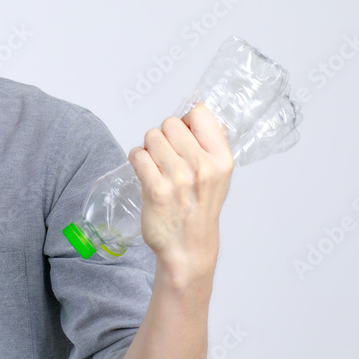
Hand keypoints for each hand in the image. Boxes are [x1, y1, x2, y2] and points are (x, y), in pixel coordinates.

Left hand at [128, 103, 234, 281]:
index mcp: (221, 159)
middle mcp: (202, 166)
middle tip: (167, 156)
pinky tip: (146, 173)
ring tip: (157, 166)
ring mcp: (178, 177)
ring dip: (149, 148)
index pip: (200, 114)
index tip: (183, 136)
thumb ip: (209, 144)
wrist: (188, 247)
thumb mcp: (219, 174)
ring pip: (151, 136)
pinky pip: (137, 155)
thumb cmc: (200, 208)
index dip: (186, 121)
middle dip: (164, 136)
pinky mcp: (156, 189)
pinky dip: (137, 160)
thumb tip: (192, 111)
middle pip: (170, 123)